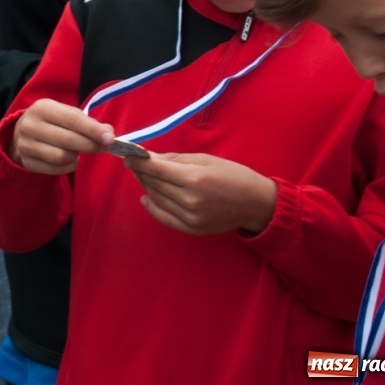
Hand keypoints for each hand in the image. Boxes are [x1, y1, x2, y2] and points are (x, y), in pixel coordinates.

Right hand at [11, 99, 113, 174]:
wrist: (23, 133)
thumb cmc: (52, 121)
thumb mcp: (67, 114)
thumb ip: (88, 122)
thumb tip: (108, 133)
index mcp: (42, 108)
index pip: (72, 120)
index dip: (93, 130)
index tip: (110, 139)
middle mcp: (30, 125)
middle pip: (68, 140)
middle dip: (90, 145)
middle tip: (104, 147)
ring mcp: (25, 145)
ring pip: (62, 156)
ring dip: (77, 156)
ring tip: (78, 151)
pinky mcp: (27, 162)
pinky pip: (56, 169)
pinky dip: (69, 166)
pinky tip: (70, 159)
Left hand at [125, 153, 278, 235]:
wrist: (257, 203)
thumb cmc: (233, 175)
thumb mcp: (205, 160)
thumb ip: (175, 160)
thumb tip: (149, 157)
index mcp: (195, 179)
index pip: (156, 169)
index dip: (138, 162)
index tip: (127, 154)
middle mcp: (190, 200)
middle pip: (154, 184)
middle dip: (141, 172)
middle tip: (133, 163)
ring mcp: (191, 217)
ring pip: (157, 199)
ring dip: (146, 186)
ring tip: (141, 175)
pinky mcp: (193, 229)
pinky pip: (165, 218)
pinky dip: (152, 208)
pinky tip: (145, 197)